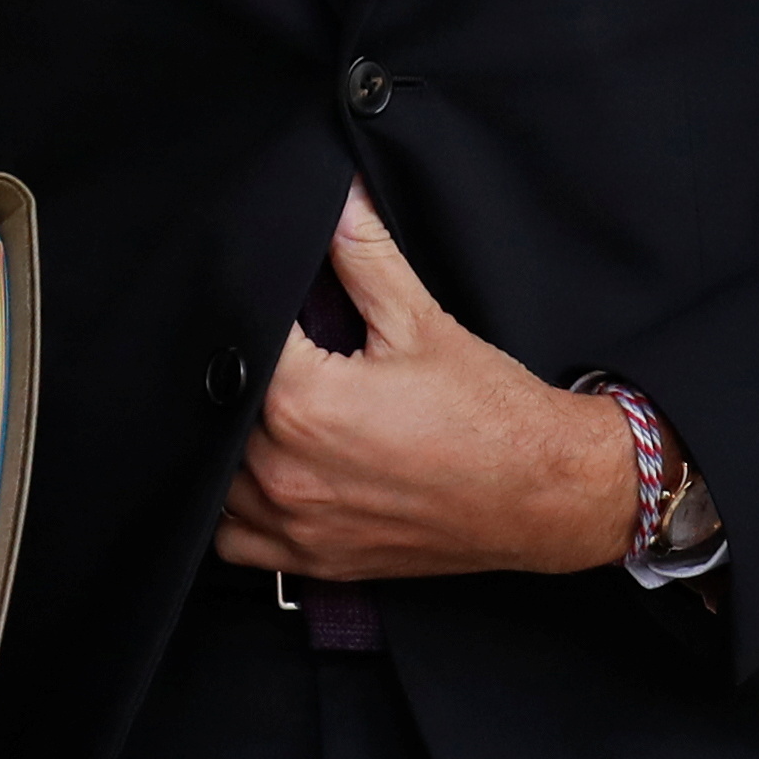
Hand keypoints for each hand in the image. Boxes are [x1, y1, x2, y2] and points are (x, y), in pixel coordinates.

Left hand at [214, 188, 638, 581]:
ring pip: (216, 476)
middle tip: (281, 355)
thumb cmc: (489, 413)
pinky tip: (264, 477)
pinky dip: (238, 511)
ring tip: (270, 412)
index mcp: (302, 402)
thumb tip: (336, 198)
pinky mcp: (314, 561)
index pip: (240, 341)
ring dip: (231, 443)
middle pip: (223, 409)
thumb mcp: (420, 320)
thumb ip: (363, 253)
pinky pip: (236, 541)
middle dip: (246, 376)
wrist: (542, 492)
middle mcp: (284, 470)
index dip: (253, 314)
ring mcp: (295, 524)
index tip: (276, 311)